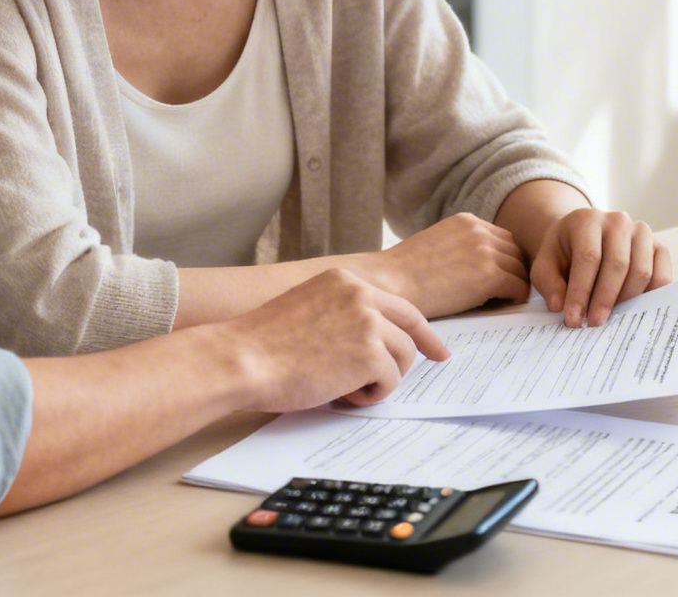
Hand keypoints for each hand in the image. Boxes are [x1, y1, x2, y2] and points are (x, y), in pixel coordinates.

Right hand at [217, 269, 448, 410]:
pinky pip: (390, 381)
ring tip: (344, 389)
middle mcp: (361, 294)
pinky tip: (341, 395)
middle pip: (409, 330)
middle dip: (414, 357)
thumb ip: (342, 316)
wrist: (240, 359)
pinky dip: (371, 396)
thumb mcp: (308, 310)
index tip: (437, 349)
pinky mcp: (370, 354)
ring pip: (402, 359)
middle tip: (408, 377)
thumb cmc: (262, 345)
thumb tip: (375, 343)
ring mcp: (368, 322)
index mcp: (345, 281)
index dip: (421, 330)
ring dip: (380, 380)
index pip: (399, 304)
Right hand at [369, 212, 529, 318]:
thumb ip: (461, 246)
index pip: (503, 238)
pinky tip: (499, 307)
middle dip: (513, 272)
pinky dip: (514, 299)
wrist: (390, 283)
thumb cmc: (405, 272)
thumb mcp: (437, 244)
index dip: (504, 259)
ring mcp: (486, 251)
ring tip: (499, 302)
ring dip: (514, 286)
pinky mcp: (490, 275)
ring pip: (521, 271)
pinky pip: (519, 288)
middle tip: (503, 293)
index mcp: (466, 221)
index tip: (498, 277)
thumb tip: (481, 264)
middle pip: (516, 252)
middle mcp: (479, 231)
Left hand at [529, 208, 672, 327]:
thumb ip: (549, 284)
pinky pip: (661, 276)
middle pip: (618, 264)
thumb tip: (560, 306)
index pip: (588, 257)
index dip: (581, 292)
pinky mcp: (659, 247)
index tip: (573, 319)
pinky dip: (649, 298)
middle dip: (604, 299)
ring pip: (642, 272)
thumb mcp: (545, 266)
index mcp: (587, 220)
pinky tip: (631, 310)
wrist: (583, 240)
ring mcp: (642, 232)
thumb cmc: (563, 255)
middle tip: (593, 324)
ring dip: (626, 301)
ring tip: (609, 317)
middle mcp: (618, 221)